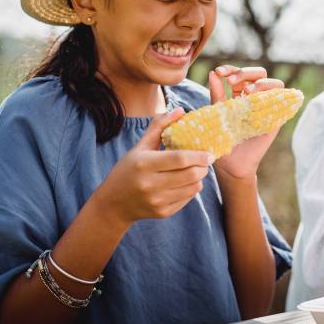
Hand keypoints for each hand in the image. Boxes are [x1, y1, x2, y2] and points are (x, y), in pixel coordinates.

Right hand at [96, 108, 213, 224]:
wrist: (113, 204)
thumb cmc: (128, 170)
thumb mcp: (139, 147)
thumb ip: (159, 127)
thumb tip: (180, 111)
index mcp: (144, 164)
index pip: (179, 159)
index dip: (198, 156)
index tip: (209, 153)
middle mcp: (150, 184)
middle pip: (190, 175)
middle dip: (203, 167)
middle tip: (205, 161)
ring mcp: (157, 201)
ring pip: (193, 188)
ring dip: (200, 178)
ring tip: (196, 170)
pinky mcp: (163, 212)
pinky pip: (188, 199)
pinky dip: (192, 189)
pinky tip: (185, 182)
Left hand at [209, 65, 283, 179]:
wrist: (231, 163)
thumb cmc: (222, 138)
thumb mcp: (217, 112)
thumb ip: (216, 93)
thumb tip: (212, 73)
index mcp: (239, 94)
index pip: (240, 74)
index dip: (231, 69)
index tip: (219, 72)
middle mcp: (255, 98)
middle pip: (258, 73)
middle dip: (245, 73)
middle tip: (232, 81)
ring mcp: (267, 107)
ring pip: (274, 83)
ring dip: (261, 83)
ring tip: (248, 91)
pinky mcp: (276, 118)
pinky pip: (283, 100)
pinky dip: (276, 94)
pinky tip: (260, 99)